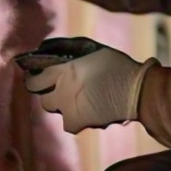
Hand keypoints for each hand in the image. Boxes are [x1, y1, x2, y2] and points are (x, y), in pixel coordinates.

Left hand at [22, 38, 156, 132]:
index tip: (35, 75)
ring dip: (60, 104)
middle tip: (57, 87)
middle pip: (41, 95)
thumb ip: (67, 47)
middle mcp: (63, 90)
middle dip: (46, 90)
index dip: (33, 77)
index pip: (35, 78)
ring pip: (53, 109)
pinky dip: (73, 118)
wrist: (137, 92)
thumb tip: (43, 47)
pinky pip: (68, 123)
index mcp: (65, 70)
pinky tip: (85, 110)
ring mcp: (69, 108)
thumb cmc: (117, 66)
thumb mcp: (92, 49)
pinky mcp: (78, 122)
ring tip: (75, 97)